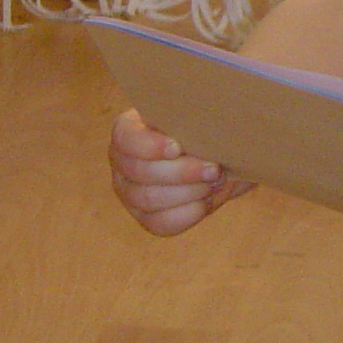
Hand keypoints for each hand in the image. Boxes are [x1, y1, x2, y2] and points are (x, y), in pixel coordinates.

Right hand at [107, 108, 249, 235]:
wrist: (221, 158)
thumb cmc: (207, 130)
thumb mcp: (203, 118)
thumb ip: (199, 118)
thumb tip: (210, 124)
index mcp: (128, 131)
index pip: (126, 138)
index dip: (149, 146)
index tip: (177, 147)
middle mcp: (122, 163)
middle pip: (140, 172)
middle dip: (182, 172)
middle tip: (214, 168)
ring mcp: (130, 193)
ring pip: (149, 199)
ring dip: (189, 191)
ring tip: (215, 182)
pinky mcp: (147, 218)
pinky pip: (162, 223)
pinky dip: (189, 212)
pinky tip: (208, 199)